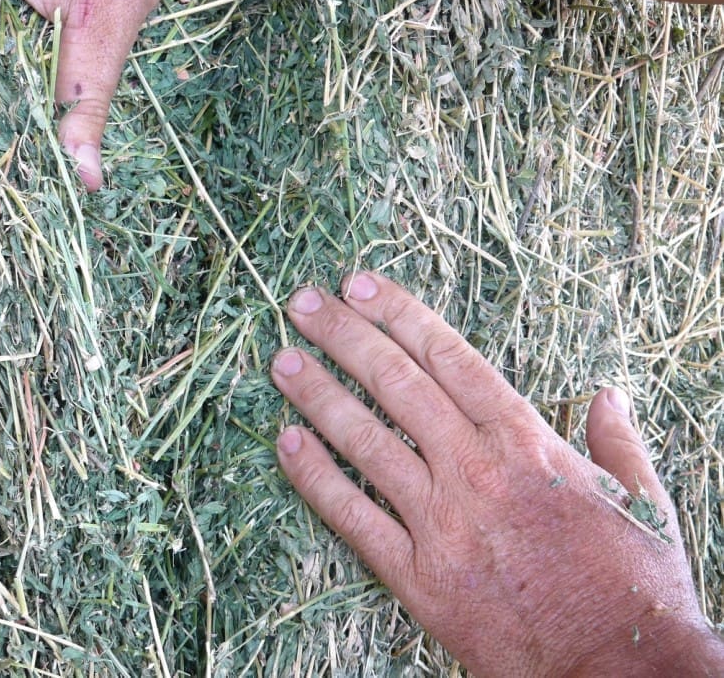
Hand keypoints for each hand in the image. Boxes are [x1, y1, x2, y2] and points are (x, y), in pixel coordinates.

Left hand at [271, 271, 723, 674]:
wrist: (620, 672)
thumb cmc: (634, 586)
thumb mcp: (642, 500)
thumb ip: (617, 441)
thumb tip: (609, 396)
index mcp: (527, 443)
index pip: (449, 357)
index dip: (399, 315)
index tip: (359, 286)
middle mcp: (476, 471)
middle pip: (397, 385)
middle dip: (344, 336)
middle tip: (302, 303)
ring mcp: (442, 524)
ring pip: (366, 442)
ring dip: (319, 395)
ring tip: (281, 361)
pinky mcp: (419, 577)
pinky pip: (354, 519)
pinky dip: (316, 479)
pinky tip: (287, 444)